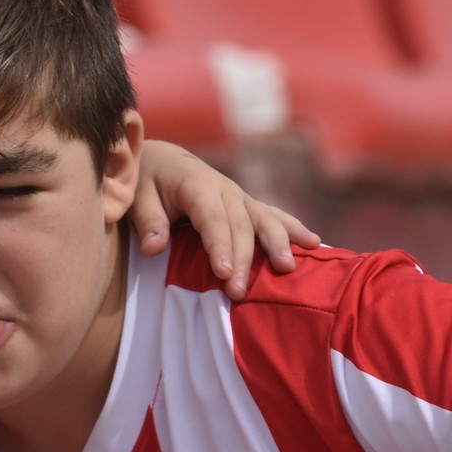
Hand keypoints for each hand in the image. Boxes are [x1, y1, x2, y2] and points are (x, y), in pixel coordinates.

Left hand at [131, 141, 319, 298]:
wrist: (163, 159)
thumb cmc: (147, 181)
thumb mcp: (137, 196)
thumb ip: (148, 221)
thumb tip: (154, 248)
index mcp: (197, 185)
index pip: (212, 219)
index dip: (219, 246)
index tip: (223, 274)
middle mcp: (224, 189)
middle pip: (240, 226)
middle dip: (243, 259)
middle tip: (239, 292)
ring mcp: (240, 196)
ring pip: (264, 219)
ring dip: (278, 243)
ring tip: (288, 267)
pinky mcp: (247, 205)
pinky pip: (273, 216)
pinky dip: (293, 229)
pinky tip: (315, 244)